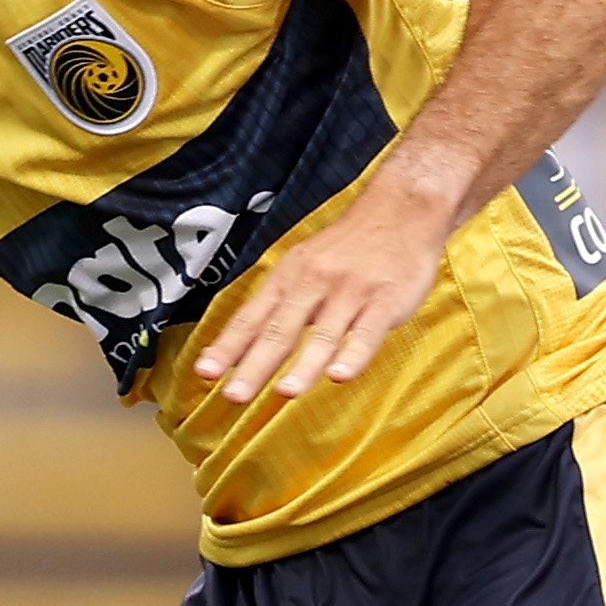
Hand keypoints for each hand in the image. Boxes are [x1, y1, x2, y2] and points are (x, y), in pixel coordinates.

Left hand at [185, 172, 454, 406]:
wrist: (401, 210)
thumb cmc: (348, 248)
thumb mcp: (304, 267)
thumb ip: (277, 308)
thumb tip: (240, 347)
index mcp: (289, 278)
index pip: (251, 318)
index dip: (228, 347)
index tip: (205, 373)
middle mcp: (314, 283)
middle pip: (281, 329)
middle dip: (255, 365)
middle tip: (235, 395)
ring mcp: (351, 292)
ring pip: (324, 333)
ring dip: (304, 364)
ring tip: (285, 392)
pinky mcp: (386, 300)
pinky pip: (368, 331)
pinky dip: (354, 354)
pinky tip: (340, 374)